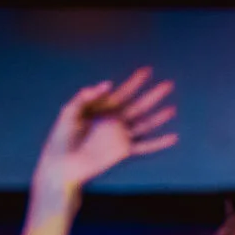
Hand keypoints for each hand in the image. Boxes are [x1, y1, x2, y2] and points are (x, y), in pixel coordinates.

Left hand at [30, 68, 177, 203]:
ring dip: (158, 117)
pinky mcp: (123, 151)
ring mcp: (120, 136)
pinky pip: (145, 146)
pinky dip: (159, 142)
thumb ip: (86, 96)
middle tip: (168, 84)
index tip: (147, 71)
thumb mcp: (70, 110)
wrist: (63, 164)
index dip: (135, 82)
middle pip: (138, 105)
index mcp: (102, 108)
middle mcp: (114, 120)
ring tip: (172, 108)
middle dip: (153, 95)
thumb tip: (108, 85)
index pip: (122, 92)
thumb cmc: (62, 137)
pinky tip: (173, 137)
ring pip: (145, 124)